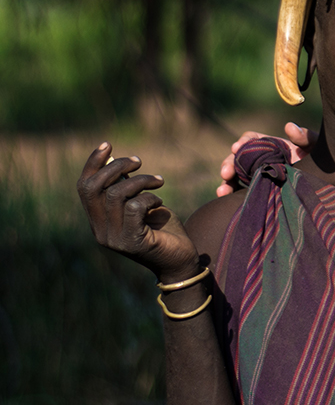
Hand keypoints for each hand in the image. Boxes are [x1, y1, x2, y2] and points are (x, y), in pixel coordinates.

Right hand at [78, 142, 199, 280]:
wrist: (180, 260)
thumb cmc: (162, 230)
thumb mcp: (141, 205)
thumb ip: (127, 190)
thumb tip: (119, 163)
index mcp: (98, 220)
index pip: (84, 188)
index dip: (92, 164)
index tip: (108, 144)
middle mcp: (100, 230)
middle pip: (94, 188)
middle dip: (116, 167)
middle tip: (139, 162)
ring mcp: (114, 238)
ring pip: (116, 195)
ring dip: (141, 180)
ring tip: (158, 181)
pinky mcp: (132, 242)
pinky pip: (134, 208)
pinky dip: (149, 197)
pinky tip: (160, 201)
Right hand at [216, 122, 310, 196]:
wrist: (322, 180)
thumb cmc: (318, 159)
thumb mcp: (315, 145)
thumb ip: (306, 136)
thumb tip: (289, 127)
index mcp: (270, 145)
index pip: (251, 139)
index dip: (243, 142)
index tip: (238, 147)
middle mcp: (259, 159)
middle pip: (238, 158)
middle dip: (229, 164)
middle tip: (226, 172)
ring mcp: (256, 175)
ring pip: (235, 176)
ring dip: (226, 182)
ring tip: (222, 191)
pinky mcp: (257, 190)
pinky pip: (239, 191)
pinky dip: (230, 194)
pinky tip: (225, 198)